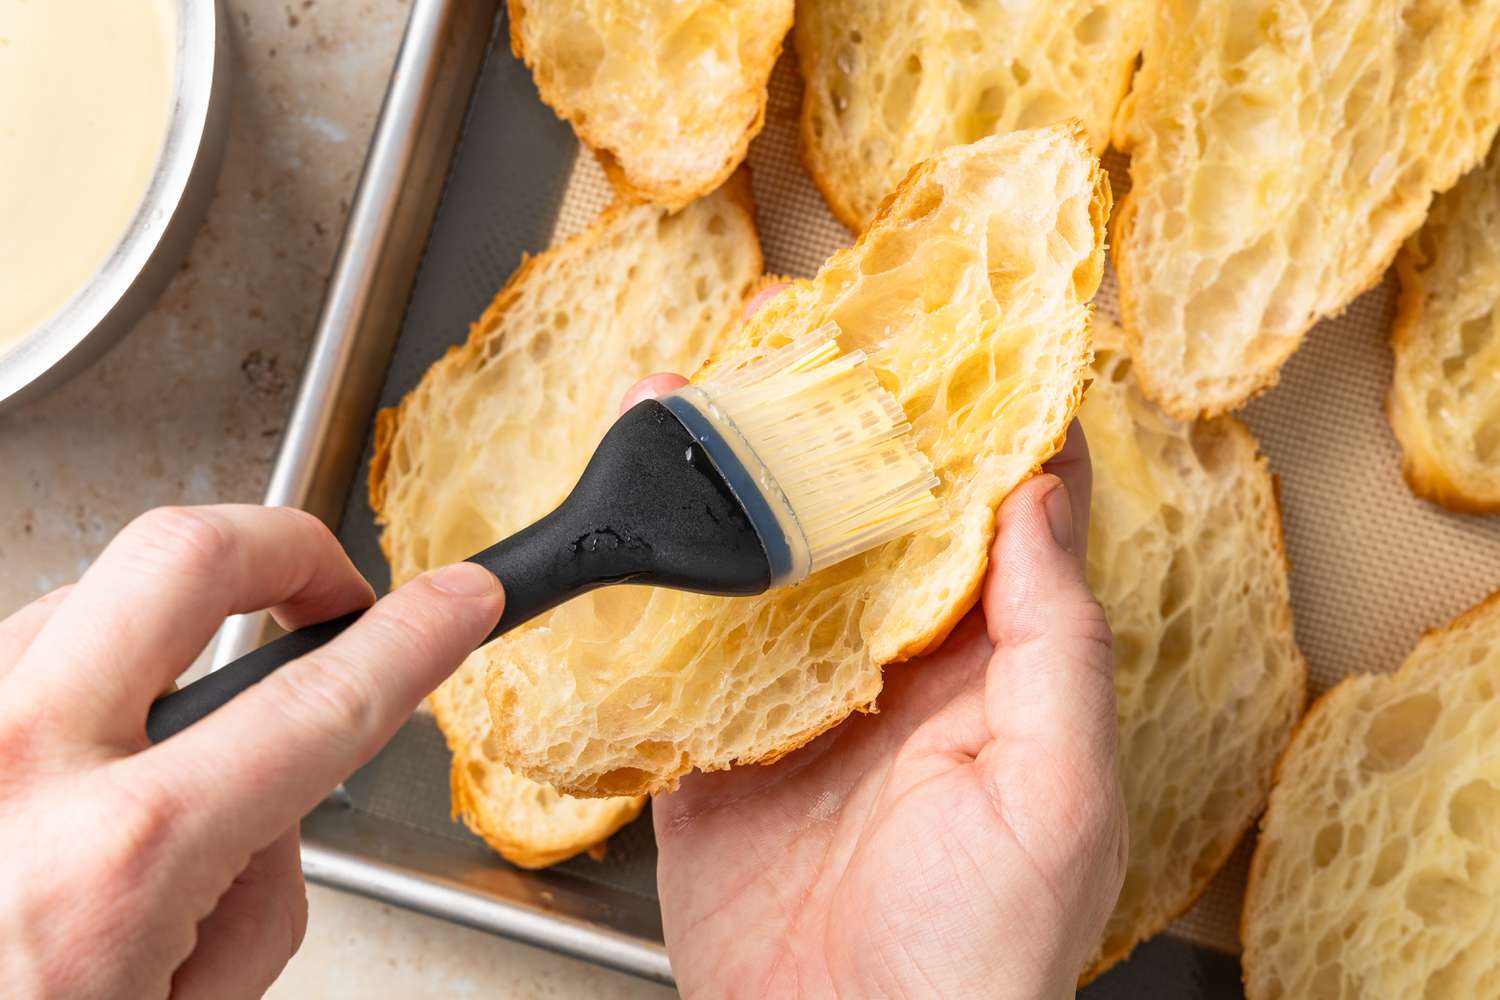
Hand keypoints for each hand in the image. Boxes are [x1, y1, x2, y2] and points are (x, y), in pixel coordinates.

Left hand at [0, 505, 502, 998]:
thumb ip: (256, 897)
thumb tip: (263, 806)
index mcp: (119, 858)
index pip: (322, 699)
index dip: (418, 635)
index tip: (458, 599)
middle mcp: (15, 768)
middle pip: (183, 556)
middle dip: (287, 546)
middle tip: (329, 588)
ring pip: (87, 595)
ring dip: (163, 631)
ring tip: (179, 721)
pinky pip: (18, 654)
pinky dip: (72, 682)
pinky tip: (78, 758)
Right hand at [641, 367, 1125, 995]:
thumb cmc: (981, 953)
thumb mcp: (1056, 792)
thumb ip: (1054, 644)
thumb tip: (1042, 497)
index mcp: (985, 669)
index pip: (983, 521)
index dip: (963, 430)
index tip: (938, 343)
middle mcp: (892, 673)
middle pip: (858, 526)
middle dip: (824, 433)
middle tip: (789, 340)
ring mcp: (799, 707)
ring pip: (765, 570)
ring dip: (732, 489)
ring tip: (693, 398)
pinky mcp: (717, 753)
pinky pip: (685, 655)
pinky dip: (656, 589)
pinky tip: (633, 522)